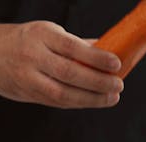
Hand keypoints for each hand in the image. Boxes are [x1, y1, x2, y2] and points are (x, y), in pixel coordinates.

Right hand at [0, 21, 123, 108]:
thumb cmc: (28, 41)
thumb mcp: (50, 33)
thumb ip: (78, 44)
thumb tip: (110, 50)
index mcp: (42, 35)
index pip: (72, 47)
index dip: (96, 57)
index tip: (116, 63)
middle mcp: (33, 56)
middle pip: (69, 73)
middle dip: (99, 82)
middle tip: (118, 85)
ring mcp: (29, 77)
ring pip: (63, 93)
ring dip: (92, 98)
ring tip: (112, 97)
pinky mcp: (29, 94)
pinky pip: (58, 102)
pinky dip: (80, 103)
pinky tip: (95, 101)